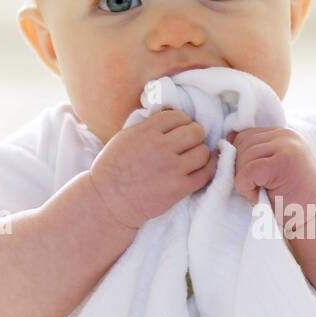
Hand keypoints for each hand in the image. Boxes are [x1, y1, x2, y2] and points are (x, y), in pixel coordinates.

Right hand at [88, 109, 217, 228]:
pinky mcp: (179, 188)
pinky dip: (207, 169)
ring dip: (200, 152)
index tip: (179, 130)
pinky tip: (203, 168)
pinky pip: (206, 174)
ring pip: (203, 152)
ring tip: (192, 157)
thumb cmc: (113, 168)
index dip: (181, 121)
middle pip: (195, 132)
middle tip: (189, 143)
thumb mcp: (125, 137)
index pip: (178, 116)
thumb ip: (148, 125)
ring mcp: (172, 169)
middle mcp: (161, 147)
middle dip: (194, 135)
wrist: (108, 201)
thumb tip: (171, 115)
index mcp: (146, 132)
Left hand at [227, 127, 315, 210]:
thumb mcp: (269, 172)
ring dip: (245, 181)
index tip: (259, 180)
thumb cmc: (291, 199)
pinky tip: (261, 196)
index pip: (244, 136)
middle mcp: (286, 136)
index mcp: (282, 135)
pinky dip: (247, 188)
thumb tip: (226, 138)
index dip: (242, 161)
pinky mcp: (283, 162)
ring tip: (264, 193)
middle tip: (260, 189)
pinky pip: (247, 172)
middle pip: (241, 144)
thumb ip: (252, 153)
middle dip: (241, 170)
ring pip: (242, 157)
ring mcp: (287, 147)